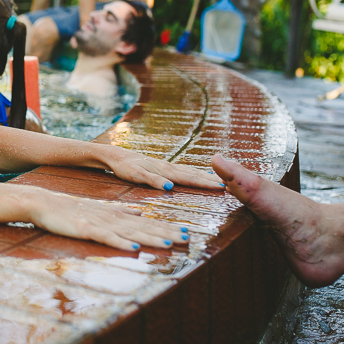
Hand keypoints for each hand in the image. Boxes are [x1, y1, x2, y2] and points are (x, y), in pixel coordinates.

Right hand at [30, 191, 189, 249]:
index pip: (146, 223)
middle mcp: (113, 219)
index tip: (185, 232)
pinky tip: (134, 249)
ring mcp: (100, 224)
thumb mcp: (100, 210)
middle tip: (187, 237)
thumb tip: (142, 212)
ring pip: (130, 233)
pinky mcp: (86, 230)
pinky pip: (106, 239)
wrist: (44, 203)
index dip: (166, 227)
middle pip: (144, 228)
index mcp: (117, 215)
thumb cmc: (71, 210)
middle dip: (166, 233)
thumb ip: (122, 211)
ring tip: (170, 243)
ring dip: (150, 238)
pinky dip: (121, 244)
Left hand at [109, 150, 224, 191]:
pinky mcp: (162, 166)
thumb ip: (153, 181)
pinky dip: (194, 172)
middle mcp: (168, 167)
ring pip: (189, 171)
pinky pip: (183, 170)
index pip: (189, 178)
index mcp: (165, 170)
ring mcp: (166, 165)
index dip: (205, 183)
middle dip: (210, 180)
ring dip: (204, 176)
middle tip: (227, 186)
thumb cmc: (125, 167)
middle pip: (193, 174)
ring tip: (218, 179)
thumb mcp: (136, 176)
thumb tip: (170, 186)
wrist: (116, 155)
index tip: (221, 187)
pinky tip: (198, 174)